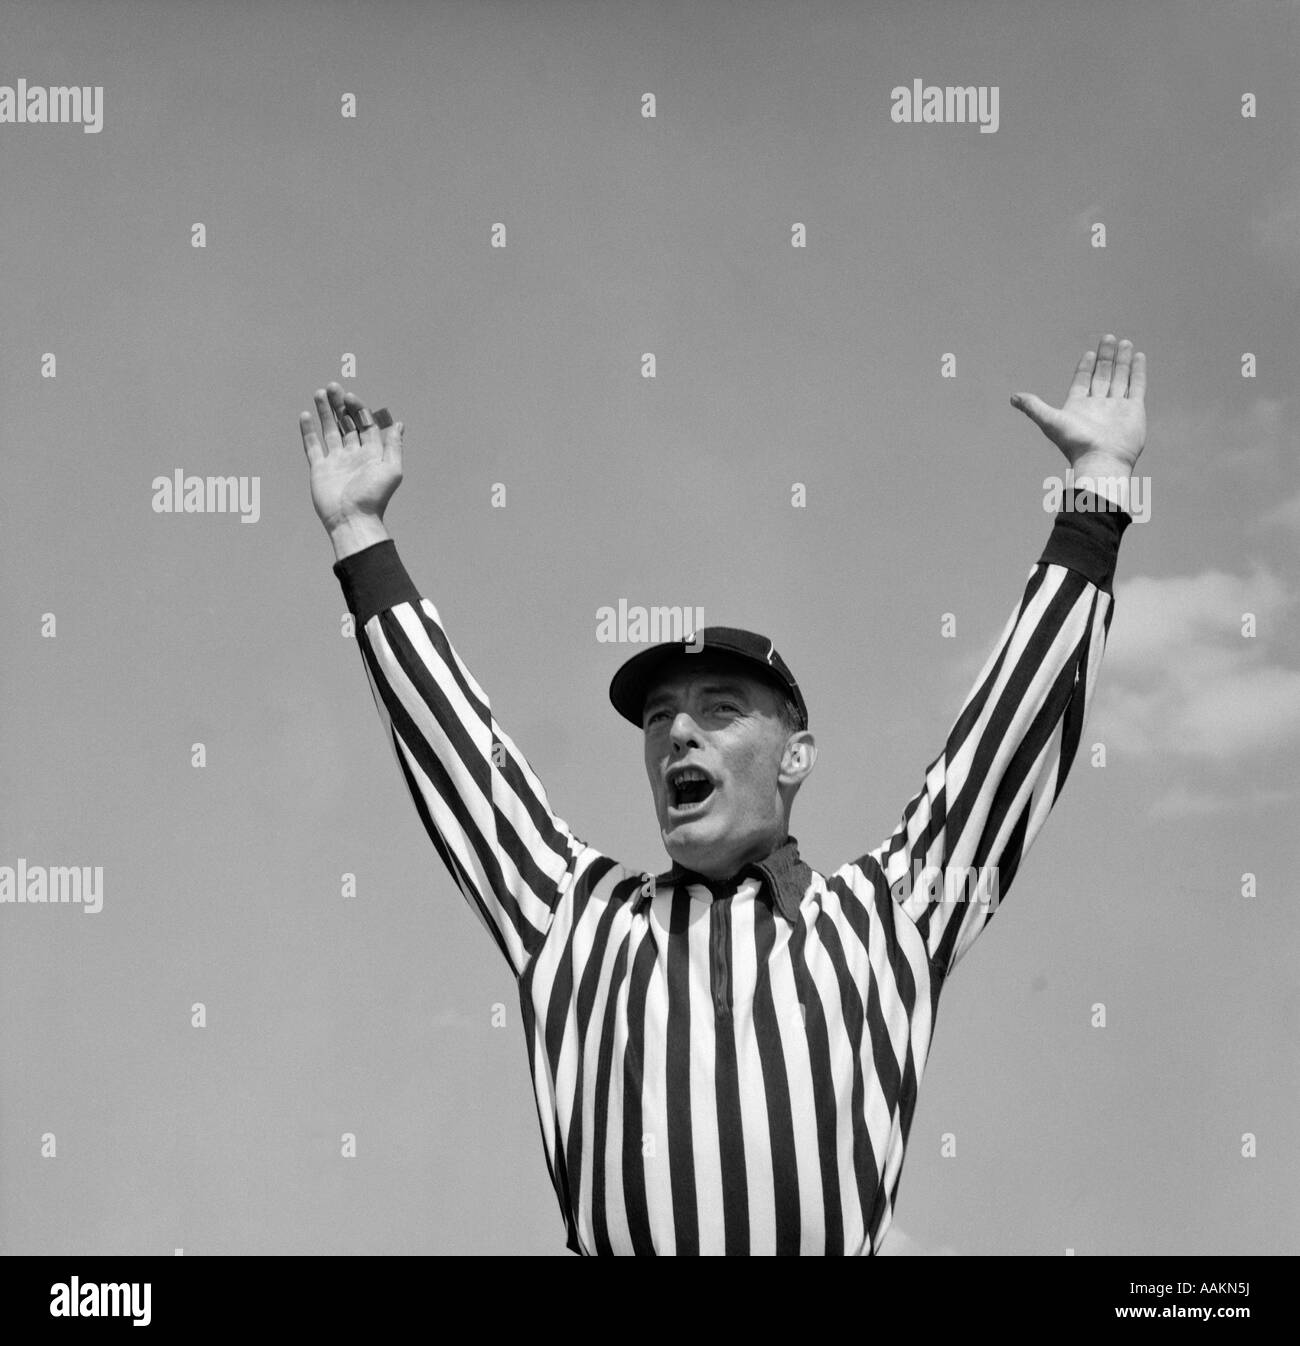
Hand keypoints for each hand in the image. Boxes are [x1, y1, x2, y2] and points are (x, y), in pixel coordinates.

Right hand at [298, 383, 403, 533]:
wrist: (352, 519)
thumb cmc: (374, 497)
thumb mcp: (392, 469)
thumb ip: (394, 446)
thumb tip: (399, 423)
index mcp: (372, 454)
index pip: (365, 424)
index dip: (358, 409)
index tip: (349, 397)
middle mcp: (354, 455)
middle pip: (346, 424)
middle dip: (340, 405)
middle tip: (332, 387)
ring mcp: (336, 461)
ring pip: (329, 430)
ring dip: (325, 412)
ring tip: (319, 393)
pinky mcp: (320, 468)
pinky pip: (313, 446)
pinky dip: (308, 431)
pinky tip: (306, 415)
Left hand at [1010, 335, 1146, 477]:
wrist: (1102, 460)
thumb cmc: (1075, 443)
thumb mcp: (1050, 421)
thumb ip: (1033, 407)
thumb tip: (1012, 397)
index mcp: (1079, 407)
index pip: (1082, 381)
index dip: (1085, 367)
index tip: (1089, 353)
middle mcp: (1098, 405)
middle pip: (1102, 375)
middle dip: (1105, 357)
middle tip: (1107, 338)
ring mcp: (1117, 407)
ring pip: (1120, 378)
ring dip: (1122, 360)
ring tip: (1124, 342)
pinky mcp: (1134, 409)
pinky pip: (1136, 386)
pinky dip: (1138, 371)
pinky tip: (1138, 356)